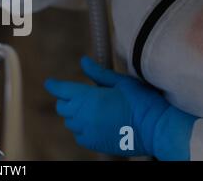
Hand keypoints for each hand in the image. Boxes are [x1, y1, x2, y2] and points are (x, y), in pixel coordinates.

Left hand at [44, 57, 196, 159]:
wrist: (157, 129)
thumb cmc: (141, 101)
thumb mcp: (121, 82)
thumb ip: (98, 73)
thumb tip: (83, 61)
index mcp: (87, 97)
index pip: (61, 90)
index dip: (54, 85)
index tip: (49, 82)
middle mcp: (82, 116)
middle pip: (62, 107)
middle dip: (66, 100)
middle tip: (77, 95)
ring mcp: (87, 132)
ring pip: (69, 123)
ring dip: (74, 115)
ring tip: (88, 110)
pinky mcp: (94, 144)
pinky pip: (79, 136)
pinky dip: (82, 129)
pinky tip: (94, 124)